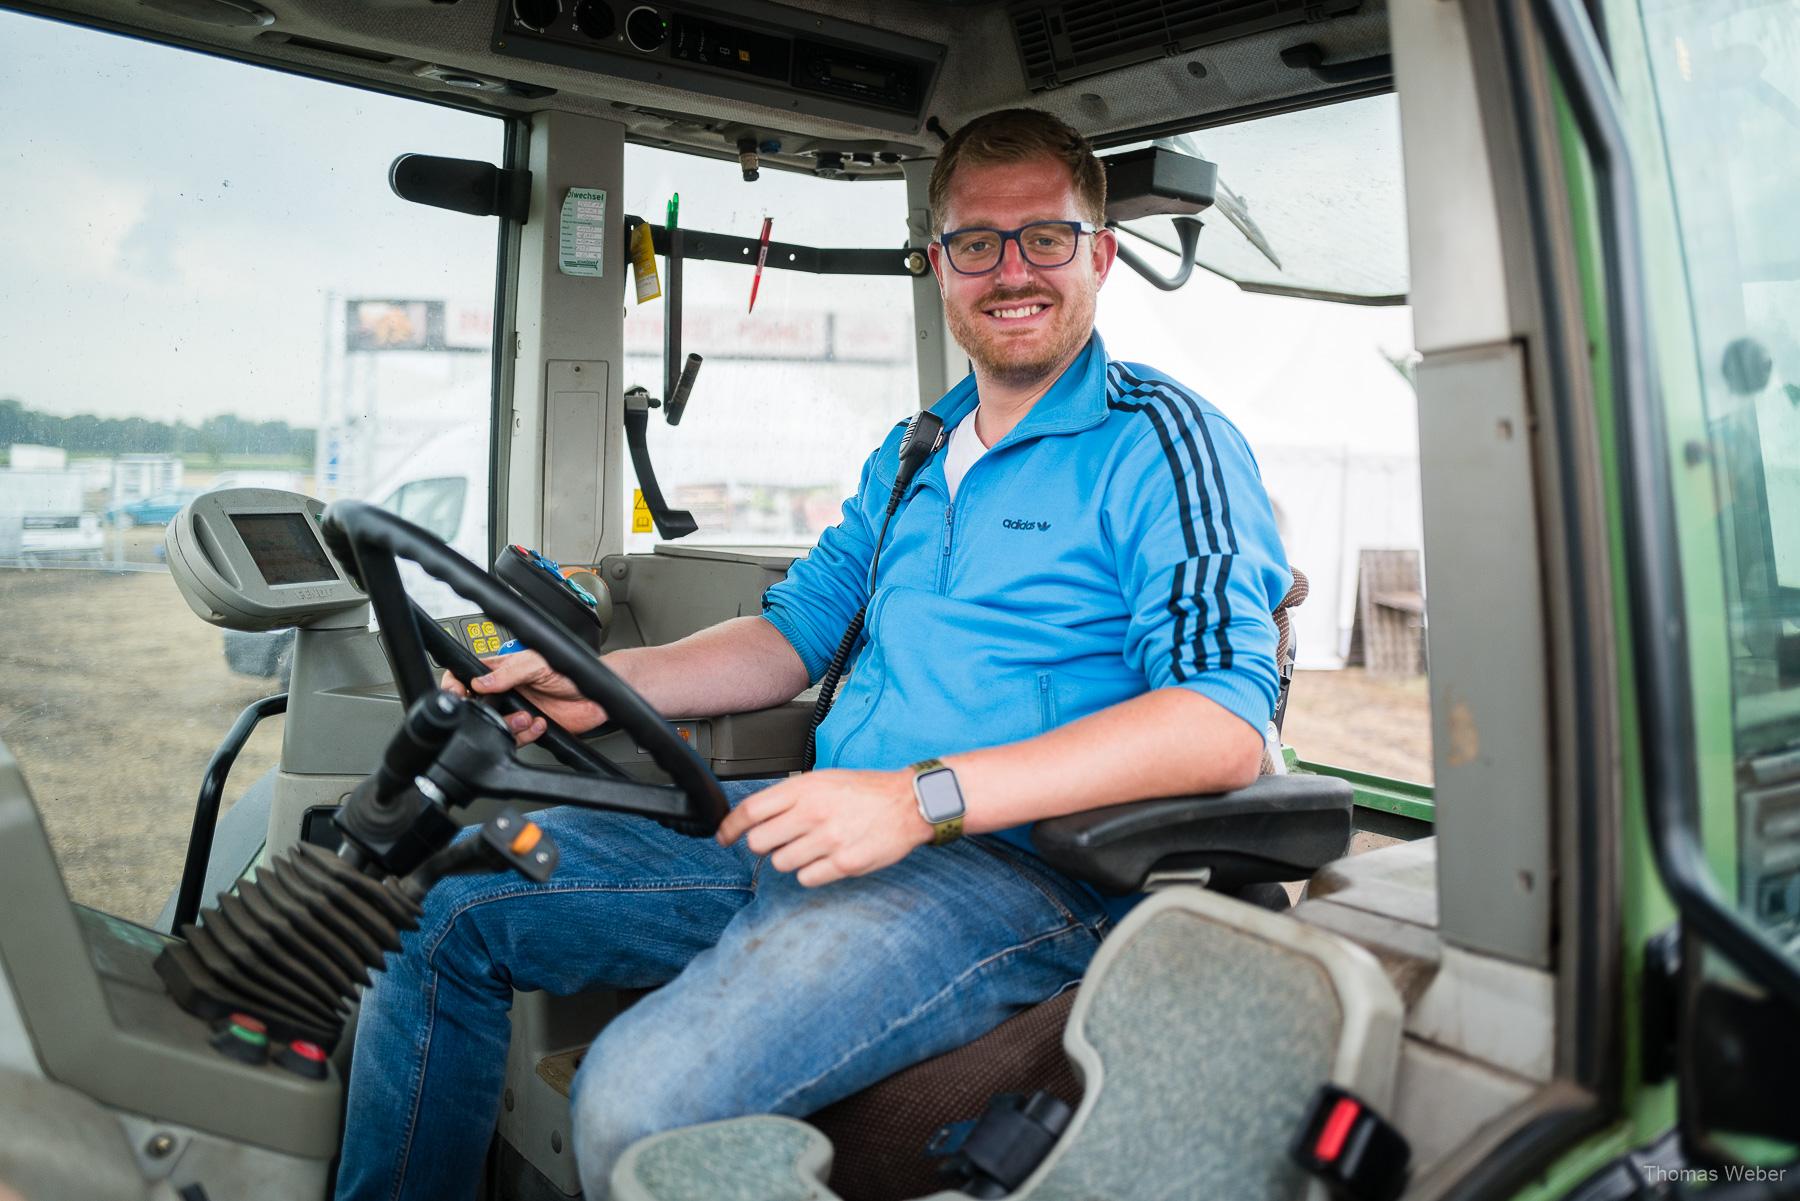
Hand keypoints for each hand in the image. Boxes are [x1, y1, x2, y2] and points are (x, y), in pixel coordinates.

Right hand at [438, 648, 608, 743]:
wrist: (598, 695)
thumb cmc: (571, 670)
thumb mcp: (537, 664)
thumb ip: (509, 671)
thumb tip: (480, 681)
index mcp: (502, 669)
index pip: (467, 674)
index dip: (457, 685)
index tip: (457, 695)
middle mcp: (506, 690)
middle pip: (476, 705)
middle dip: (482, 713)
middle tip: (500, 712)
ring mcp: (516, 710)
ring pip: (494, 726)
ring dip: (508, 725)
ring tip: (527, 716)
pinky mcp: (528, 728)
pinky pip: (515, 738)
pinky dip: (526, 734)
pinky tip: (540, 723)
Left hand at [716, 769, 933, 886]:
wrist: (907, 803)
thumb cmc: (865, 791)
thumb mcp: (823, 780)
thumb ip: (789, 796)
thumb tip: (754, 816)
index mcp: (805, 789)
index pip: (750, 810)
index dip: (730, 826)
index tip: (724, 836)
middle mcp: (813, 813)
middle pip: (759, 841)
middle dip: (765, 844)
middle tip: (780, 841)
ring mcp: (829, 839)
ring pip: (781, 863)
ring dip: (790, 859)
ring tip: (811, 847)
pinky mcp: (844, 863)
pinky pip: (806, 878)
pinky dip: (810, 873)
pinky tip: (825, 859)